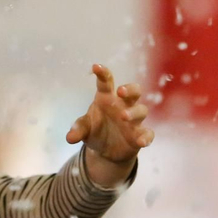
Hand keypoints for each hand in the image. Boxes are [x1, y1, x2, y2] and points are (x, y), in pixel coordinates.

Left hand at [65, 64, 152, 187]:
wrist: (106, 151)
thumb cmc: (95, 131)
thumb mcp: (84, 129)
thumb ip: (78, 130)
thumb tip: (70, 138)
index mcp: (106, 98)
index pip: (106, 82)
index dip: (103, 73)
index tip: (96, 67)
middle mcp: (122, 106)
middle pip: (133, 91)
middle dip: (130, 89)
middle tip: (120, 91)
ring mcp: (133, 120)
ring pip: (141, 110)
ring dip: (134, 112)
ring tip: (123, 116)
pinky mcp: (139, 135)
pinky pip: (148, 133)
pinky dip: (146, 137)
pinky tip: (141, 141)